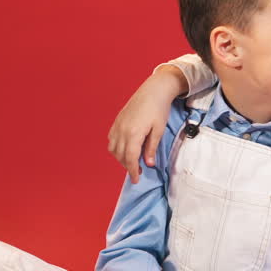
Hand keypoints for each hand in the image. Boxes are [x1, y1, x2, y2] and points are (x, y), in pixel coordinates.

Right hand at [108, 65, 188, 183]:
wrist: (153, 91)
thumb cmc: (158, 109)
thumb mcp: (158, 130)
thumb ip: (151, 148)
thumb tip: (148, 164)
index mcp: (133, 133)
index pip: (130, 158)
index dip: (133, 171)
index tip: (136, 180)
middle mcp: (122, 130)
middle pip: (121, 156)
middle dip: (128, 166)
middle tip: (138, 171)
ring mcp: (117, 125)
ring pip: (113, 149)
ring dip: (121, 158)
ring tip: (133, 161)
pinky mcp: (116, 122)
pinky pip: (111, 140)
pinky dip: (116, 148)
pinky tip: (125, 149)